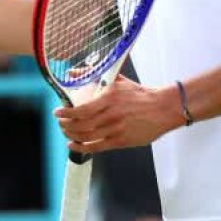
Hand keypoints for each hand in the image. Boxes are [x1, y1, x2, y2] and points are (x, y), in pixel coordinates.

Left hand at [54, 77, 181, 152]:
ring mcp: (116, 129)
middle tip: (60, 123)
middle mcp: (111, 115)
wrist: (163, 108)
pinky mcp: (121, 141)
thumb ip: (93, 75)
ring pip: (87, 137)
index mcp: (109, 98)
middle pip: (81, 125)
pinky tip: (73, 145)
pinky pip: (97, 147)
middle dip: (65, 125)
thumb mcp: (117, 79)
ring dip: (72, 136)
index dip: (65, 113)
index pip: (81, 109)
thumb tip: (73, 73)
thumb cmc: (140, 94)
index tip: (57, 112)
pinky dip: (83, 147)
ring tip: (65, 132)